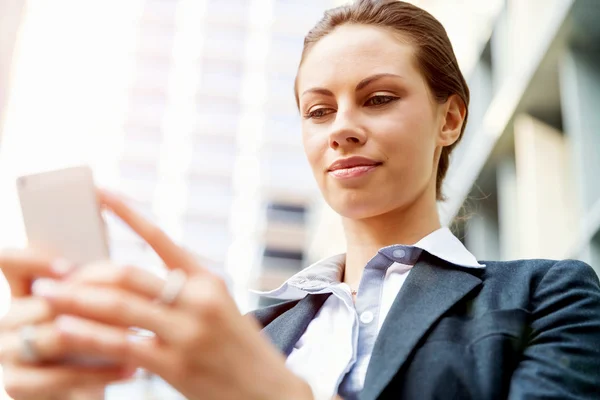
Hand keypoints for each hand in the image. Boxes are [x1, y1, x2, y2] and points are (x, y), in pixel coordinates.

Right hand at [0, 249, 133, 399]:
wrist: (82, 384)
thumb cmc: (93, 335)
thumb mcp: (92, 307)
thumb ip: (93, 286)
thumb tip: (125, 272)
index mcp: (24, 291)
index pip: (10, 260)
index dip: (35, 258)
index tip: (70, 268)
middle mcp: (8, 319)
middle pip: (46, 302)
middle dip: (93, 301)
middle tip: (133, 302)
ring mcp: (7, 352)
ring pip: (56, 337)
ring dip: (104, 335)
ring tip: (138, 333)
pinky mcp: (15, 384)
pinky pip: (59, 376)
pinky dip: (100, 372)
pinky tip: (130, 367)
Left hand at [37, 190, 313, 399]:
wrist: (271, 392)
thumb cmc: (241, 350)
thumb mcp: (220, 308)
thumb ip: (183, 291)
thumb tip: (134, 283)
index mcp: (208, 280)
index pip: (161, 236)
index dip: (127, 213)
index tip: (100, 194)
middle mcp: (198, 300)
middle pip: (129, 275)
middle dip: (85, 273)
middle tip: (52, 273)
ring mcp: (187, 332)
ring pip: (120, 308)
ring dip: (76, 300)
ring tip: (46, 294)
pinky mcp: (177, 366)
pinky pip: (123, 346)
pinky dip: (89, 338)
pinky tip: (65, 330)